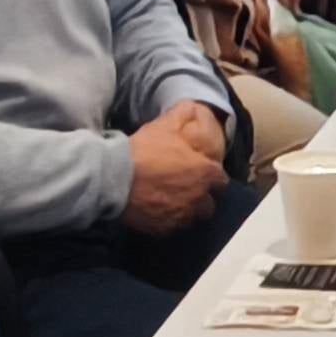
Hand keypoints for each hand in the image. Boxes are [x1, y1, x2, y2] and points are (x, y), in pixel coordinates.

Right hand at [124, 106, 230, 232]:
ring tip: (175, 201)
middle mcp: (200, 198)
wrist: (115, 177)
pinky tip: (159, 211)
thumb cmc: (145, 150)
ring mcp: (183, 216)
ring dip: (188, 210)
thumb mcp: (166, 125)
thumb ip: (184, 115)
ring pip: (194, 217)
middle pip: (210, 202)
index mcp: (206, 173)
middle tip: (187, 188)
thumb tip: (194, 107)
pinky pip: (174, 227)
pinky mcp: (165, 229)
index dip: (210, 175)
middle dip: (203, 196)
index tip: (199, 172)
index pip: (220, 179)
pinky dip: (170, 220)